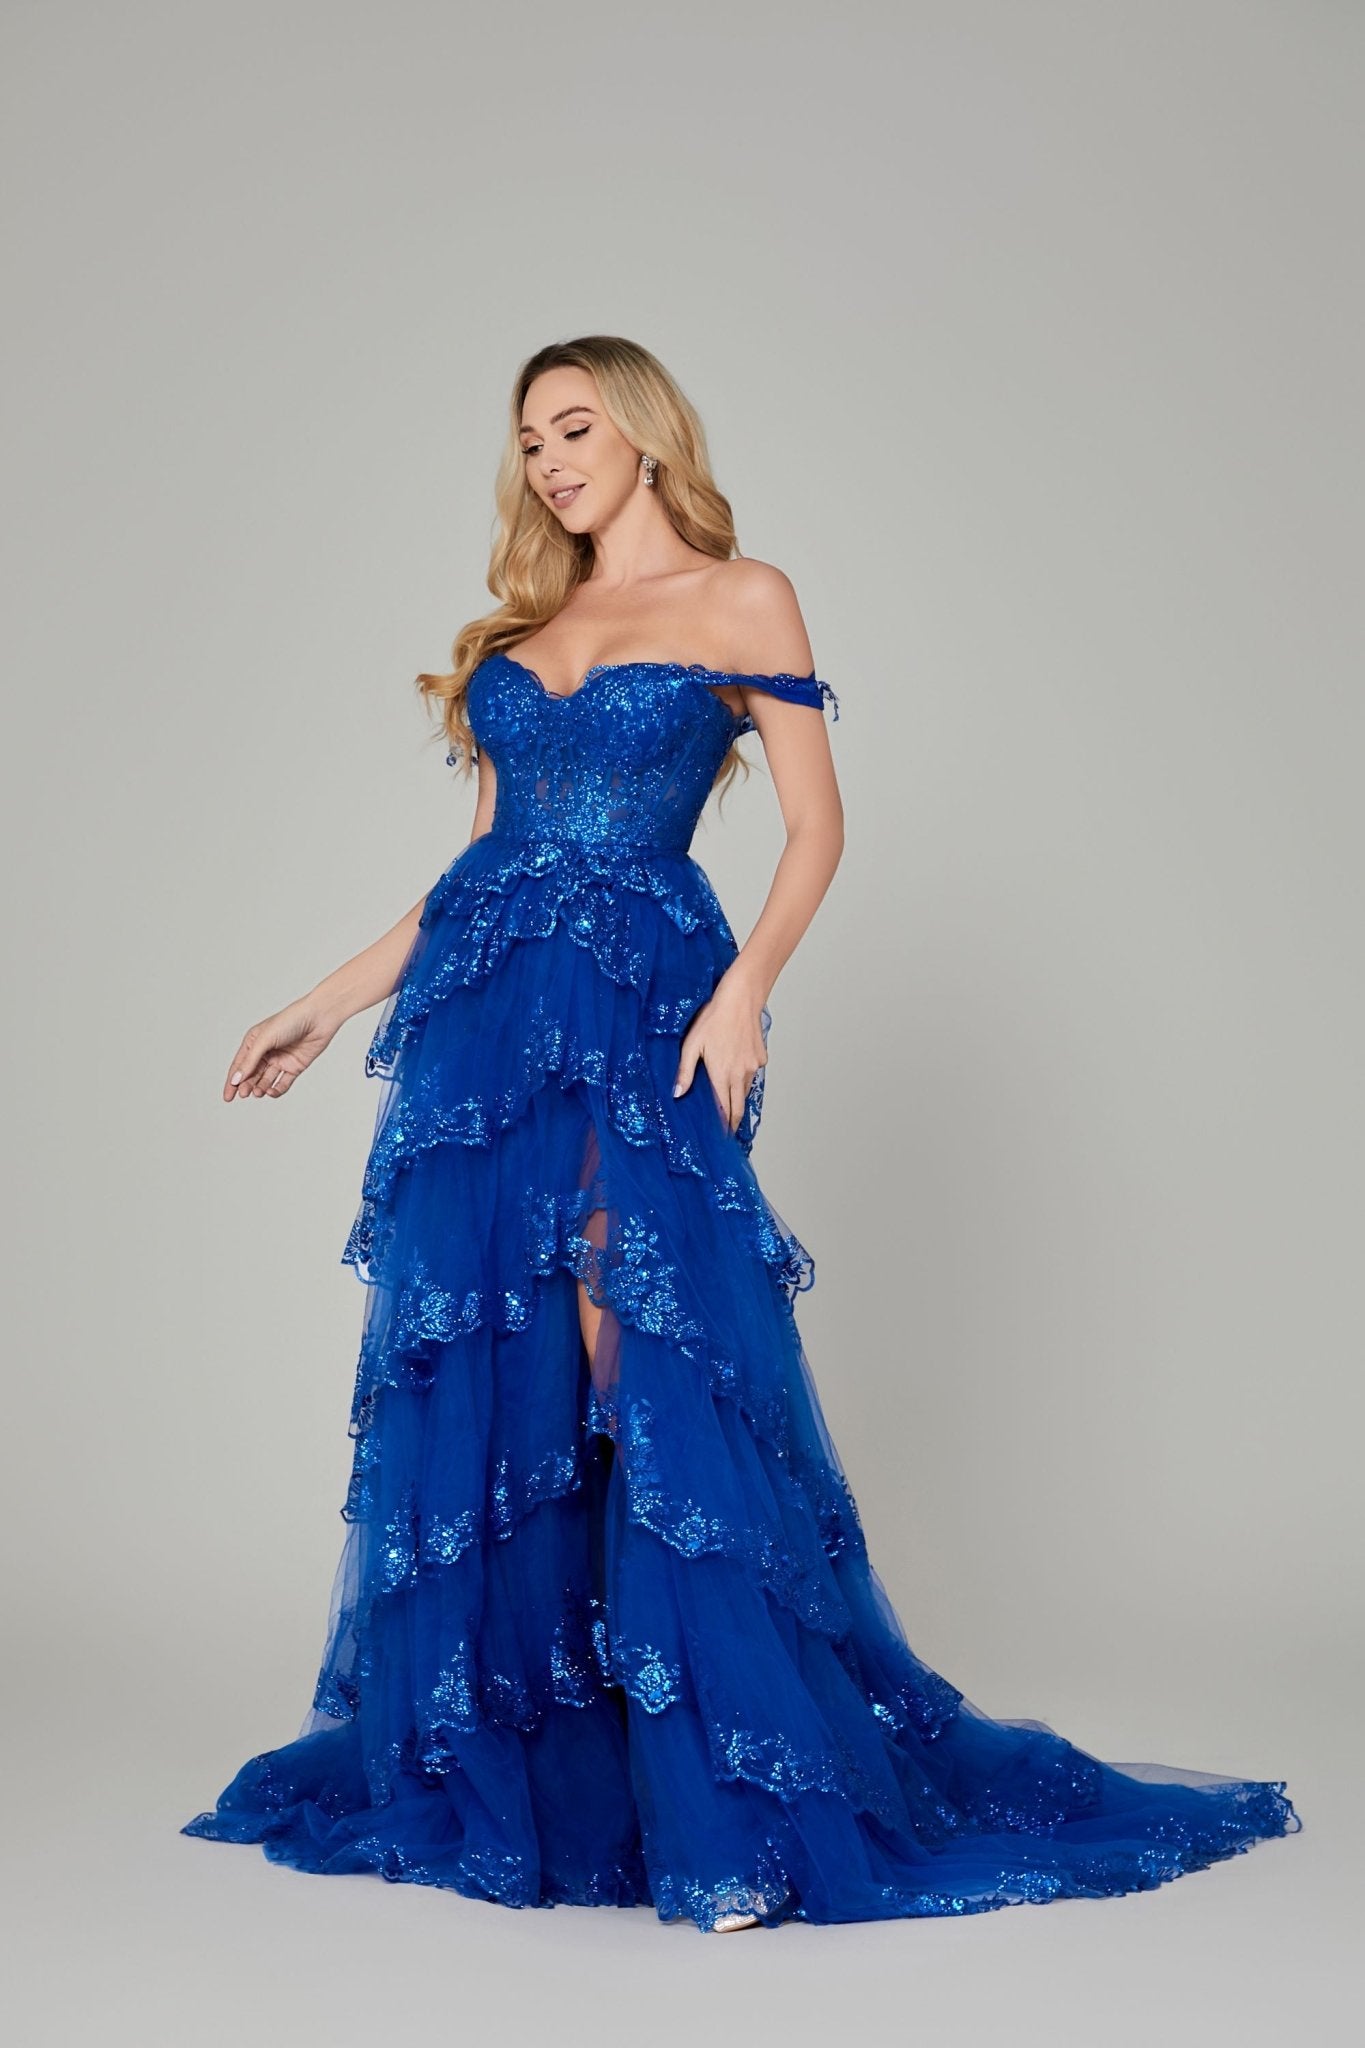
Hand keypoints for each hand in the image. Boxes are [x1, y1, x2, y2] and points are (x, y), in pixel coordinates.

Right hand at [223, 995, 341, 1101]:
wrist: (319, 1018)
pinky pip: (283, 1083)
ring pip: (266, 1080)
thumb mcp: (265, 1039)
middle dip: (246, 1086)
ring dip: (260, 1088)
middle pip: (252, 1075)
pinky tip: (271, 1092)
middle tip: (244, 1095)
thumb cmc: (290, 1021)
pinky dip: (276, 1090)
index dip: (232, 1082)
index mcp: (254, 1041)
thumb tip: (236, 1080)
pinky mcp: (295, 1067)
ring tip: (258, 1092)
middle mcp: (266, 1052)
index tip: (227, 1097)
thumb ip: (250, 1061)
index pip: (239, 1065)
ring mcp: (281, 1060)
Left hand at [673, 972, 767, 1133]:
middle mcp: (740, 1075)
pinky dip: (745, 1077)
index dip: (723, 1126)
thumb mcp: (692, 1044)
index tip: (720, 1136)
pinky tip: (736, 1068)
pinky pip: (753, 1074)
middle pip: (738, 1107)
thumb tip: (677, 1094)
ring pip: (746, 1090)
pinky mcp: (761, 1058)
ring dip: (738, 1098)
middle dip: (733, 1121)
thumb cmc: (714, 1018)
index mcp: (722, 1075)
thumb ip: (685, 1072)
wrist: (741, 999)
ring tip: (729, 1103)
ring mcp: (753, 1067)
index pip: (724, 1110)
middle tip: (728, 1131)